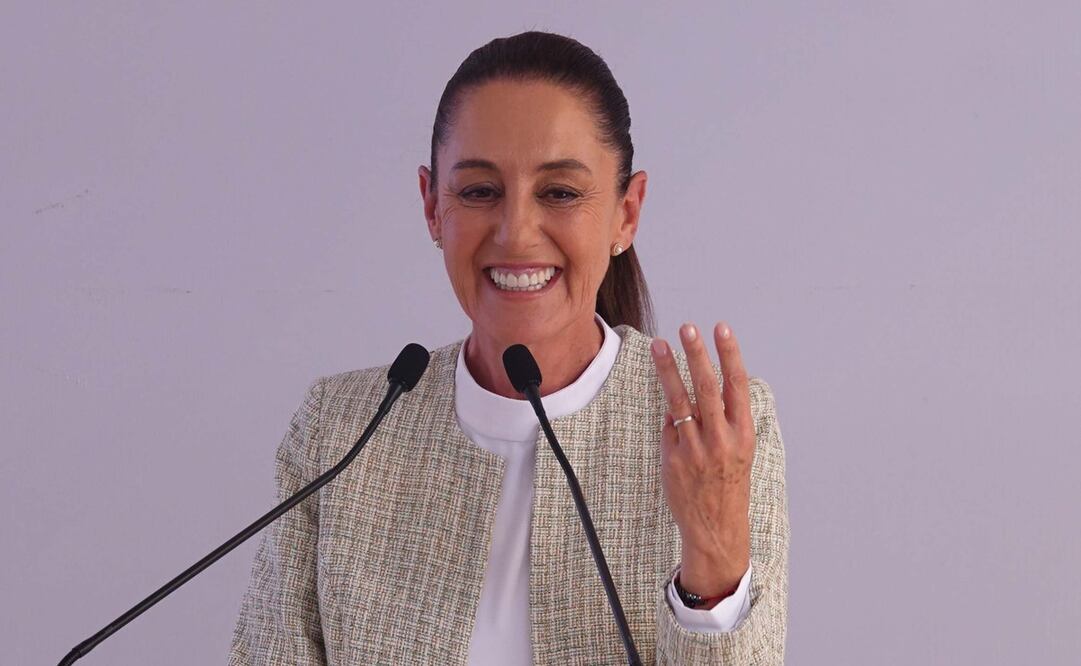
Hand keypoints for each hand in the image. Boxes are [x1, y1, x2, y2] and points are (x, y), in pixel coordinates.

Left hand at [650, 321, 754, 598]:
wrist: (716, 527)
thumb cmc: (728, 482)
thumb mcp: (738, 449)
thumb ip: (724, 418)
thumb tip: (699, 386)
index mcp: (743, 433)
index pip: (736, 385)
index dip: (729, 354)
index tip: (721, 328)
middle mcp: (721, 439)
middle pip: (707, 387)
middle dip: (697, 354)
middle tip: (687, 327)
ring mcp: (695, 449)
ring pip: (680, 401)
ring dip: (668, 369)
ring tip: (659, 345)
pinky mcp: (673, 459)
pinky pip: (669, 426)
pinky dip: (669, 415)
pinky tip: (669, 408)